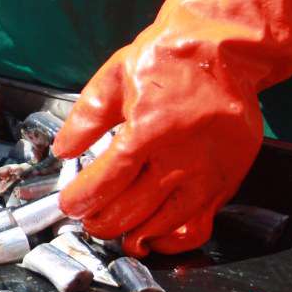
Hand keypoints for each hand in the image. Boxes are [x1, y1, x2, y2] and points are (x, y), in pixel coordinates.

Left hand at [54, 0, 291, 256]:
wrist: (224, 51)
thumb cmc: (167, 60)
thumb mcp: (114, 77)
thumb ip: (85, 117)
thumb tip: (63, 150)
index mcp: (149, 129)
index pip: (108, 180)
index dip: (83, 199)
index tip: (69, 204)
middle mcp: (182, 157)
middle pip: (132, 208)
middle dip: (102, 221)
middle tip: (87, 220)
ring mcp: (208, 173)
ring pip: (164, 223)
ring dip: (133, 235)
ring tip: (113, 234)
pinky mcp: (228, 181)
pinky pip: (199, 224)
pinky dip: (173, 239)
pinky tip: (155, 239)